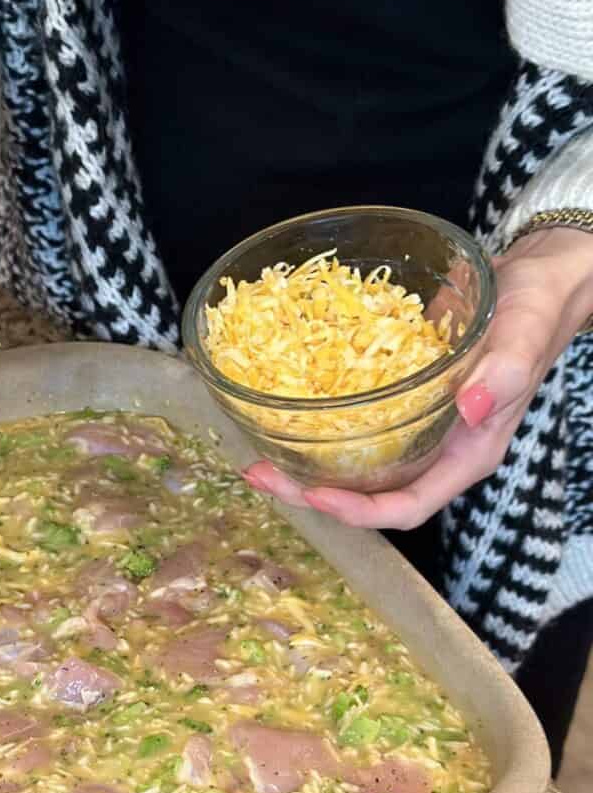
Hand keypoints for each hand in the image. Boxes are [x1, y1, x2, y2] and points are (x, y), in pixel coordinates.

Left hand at [242, 227, 592, 528]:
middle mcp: (433, 451)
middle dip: (310, 494)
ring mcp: (411, 429)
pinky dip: (313, 425)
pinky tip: (278, 411)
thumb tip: (472, 404)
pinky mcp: (393, 402)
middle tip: (259, 474)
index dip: (359, 510)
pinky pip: (350, 425)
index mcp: (465, 454)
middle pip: (366, 495)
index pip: (407, 505)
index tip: (315, 495)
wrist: (530, 282)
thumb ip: (506, 368)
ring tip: (256, 454)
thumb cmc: (536, 309)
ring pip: (351, 466)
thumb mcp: (526, 331)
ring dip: (302, 464)